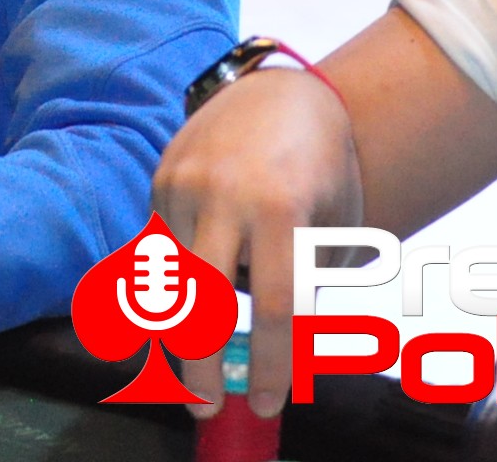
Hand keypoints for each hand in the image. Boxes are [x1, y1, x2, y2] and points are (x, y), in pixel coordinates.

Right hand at [151, 67, 359, 419]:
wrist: (285, 91)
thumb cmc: (325, 168)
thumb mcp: (337, 226)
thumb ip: (310, 286)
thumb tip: (284, 358)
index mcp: (282, 209)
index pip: (274, 307)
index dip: (271, 364)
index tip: (269, 402)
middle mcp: (225, 196)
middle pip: (201, 302)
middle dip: (200, 366)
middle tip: (206, 405)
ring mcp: (184, 184)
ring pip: (169, 280)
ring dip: (180, 330)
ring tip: (191, 365)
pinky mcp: (161, 179)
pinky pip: (159, 249)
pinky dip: (171, 284)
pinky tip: (185, 303)